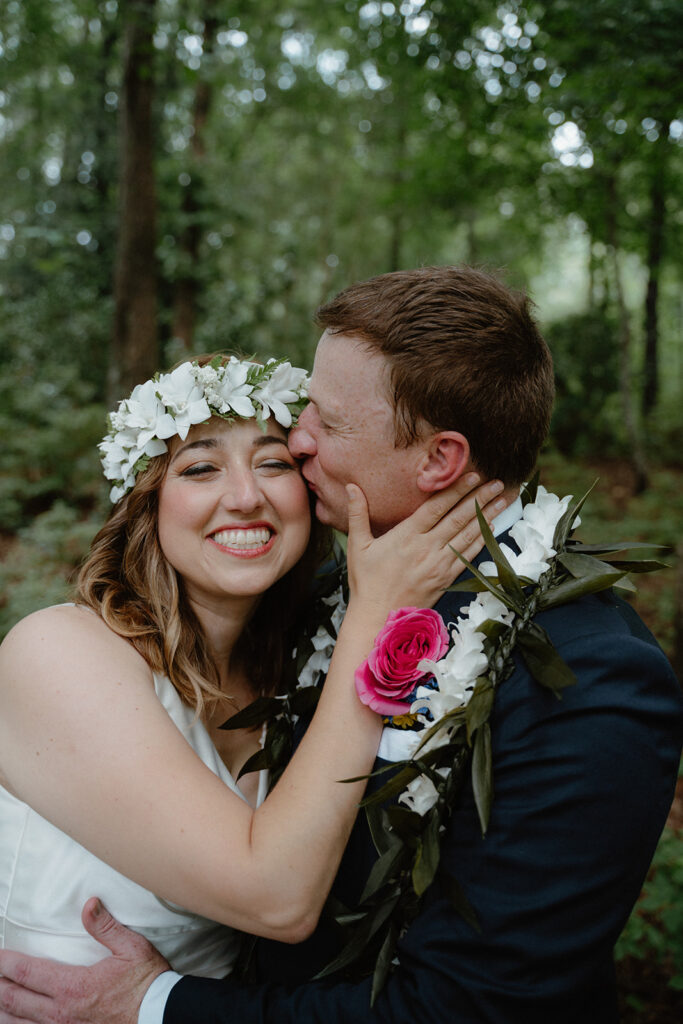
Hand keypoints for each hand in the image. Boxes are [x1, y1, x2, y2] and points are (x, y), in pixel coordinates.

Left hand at [0, 899, 169, 1023]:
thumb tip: (88, 903)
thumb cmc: (145, 982)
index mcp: (72, 986)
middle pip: (14, 1000)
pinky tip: (15, 1021)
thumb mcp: (131, 947)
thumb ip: (105, 926)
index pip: (27, 972)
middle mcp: (61, 1012)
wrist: (159, 1015)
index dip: (5, 963)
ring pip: (18, 1023)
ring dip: (3, 1010)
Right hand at [346, 473, 514, 622]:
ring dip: (487, 516)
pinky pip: (468, 555)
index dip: (456, 490)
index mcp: (406, 535)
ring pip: (468, 535)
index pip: (436, 506)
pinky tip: (493, 528)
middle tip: (497, 482)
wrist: (378, 618)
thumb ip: (357, 513)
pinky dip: (482, 540)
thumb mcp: (357, 546)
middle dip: (480, 498)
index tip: (473, 476)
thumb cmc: (366, 582)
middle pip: (458, 517)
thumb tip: (351, 486)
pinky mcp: (446, 578)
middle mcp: (426, 547)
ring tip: (503, 499)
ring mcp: (439, 564)